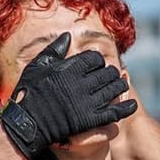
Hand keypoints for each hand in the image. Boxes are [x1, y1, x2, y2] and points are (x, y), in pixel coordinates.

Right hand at [0, 32, 139, 157]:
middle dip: (110, 73)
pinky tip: (132, 105)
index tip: (96, 64)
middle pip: (106, 73)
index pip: (94, 59)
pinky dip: (125, 108)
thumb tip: (68, 35)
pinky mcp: (90, 119)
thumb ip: (55, 50)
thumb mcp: (37, 66)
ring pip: (112, 90)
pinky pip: (114, 112)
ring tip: (120, 85)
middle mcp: (80, 83)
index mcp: (69, 68)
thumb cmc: (29, 93)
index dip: (97, 60)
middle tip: (111, 75)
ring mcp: (87, 102)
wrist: (27, 123)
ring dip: (119, 86)